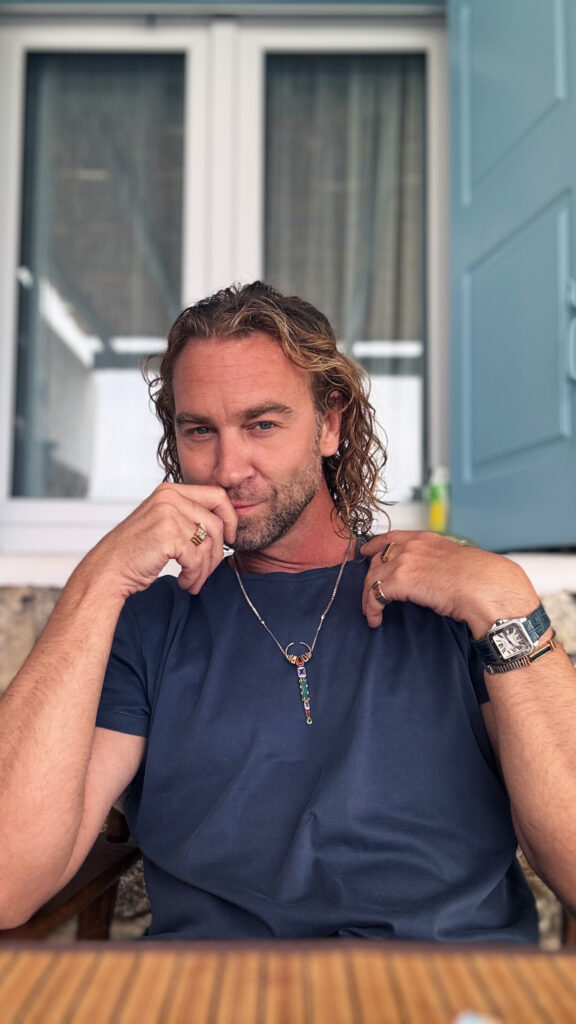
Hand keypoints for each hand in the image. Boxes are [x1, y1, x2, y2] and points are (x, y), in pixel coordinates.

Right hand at [88, 483, 237, 597]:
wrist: (108, 570)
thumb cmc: (136, 552)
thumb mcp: (163, 522)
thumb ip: (188, 516)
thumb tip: (227, 524)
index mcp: (170, 491)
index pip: (217, 495)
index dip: (230, 518)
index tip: (230, 539)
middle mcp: (170, 498)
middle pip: (217, 523)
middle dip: (217, 552)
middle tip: (206, 571)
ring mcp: (168, 515)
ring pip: (209, 544)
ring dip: (204, 569)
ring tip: (193, 580)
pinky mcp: (168, 536)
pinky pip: (197, 559)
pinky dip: (194, 575)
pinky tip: (185, 582)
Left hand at [360, 531, 539, 636]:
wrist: (485, 587)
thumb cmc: (479, 580)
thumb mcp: (454, 562)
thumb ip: (435, 563)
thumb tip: (429, 577)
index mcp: (426, 539)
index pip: (392, 537)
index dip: (375, 546)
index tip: (365, 551)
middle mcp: (412, 546)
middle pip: (378, 559)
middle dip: (369, 577)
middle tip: (367, 594)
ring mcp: (404, 561)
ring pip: (373, 578)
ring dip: (369, 598)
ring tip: (371, 614)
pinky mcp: (400, 580)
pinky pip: (375, 595)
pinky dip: (372, 609)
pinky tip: (375, 619)